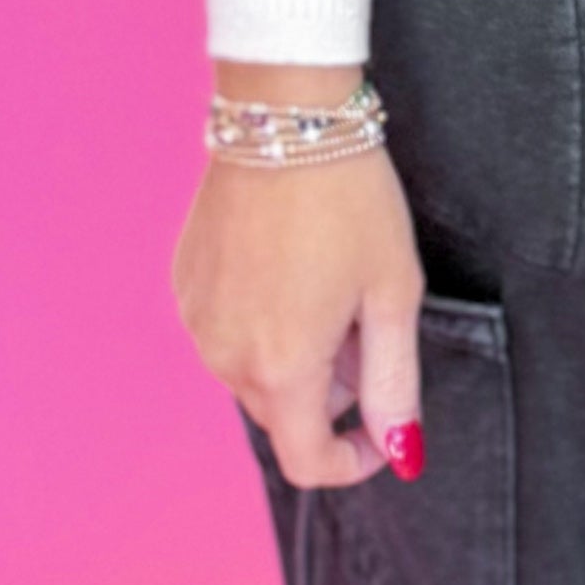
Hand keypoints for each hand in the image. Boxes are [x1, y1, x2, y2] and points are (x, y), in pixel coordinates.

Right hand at [174, 125, 424, 490]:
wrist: (284, 122)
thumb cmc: (349, 203)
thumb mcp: (392, 296)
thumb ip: (394, 383)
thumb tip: (400, 449)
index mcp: (281, 369)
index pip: (308, 462)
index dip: (354, 461)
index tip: (382, 429)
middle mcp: (225, 356)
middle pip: (285, 415)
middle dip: (332, 391)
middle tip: (365, 321)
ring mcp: (197, 321)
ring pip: (255, 373)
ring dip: (296, 356)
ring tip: (328, 284)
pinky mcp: (184, 287)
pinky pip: (227, 332)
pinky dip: (263, 322)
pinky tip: (289, 266)